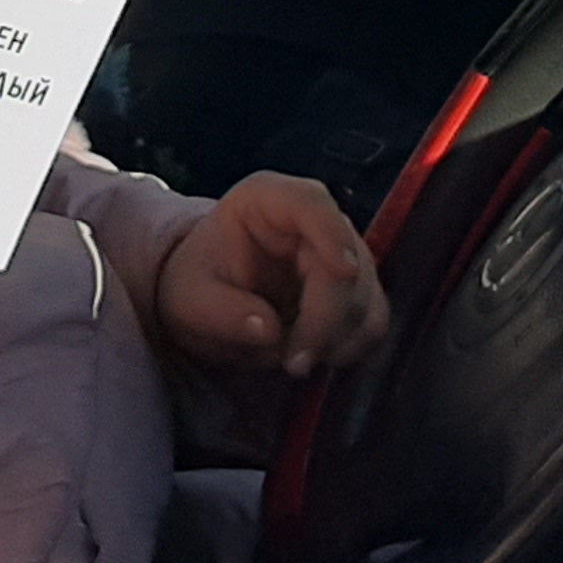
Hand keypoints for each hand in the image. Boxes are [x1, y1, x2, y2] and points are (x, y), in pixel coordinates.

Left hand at [157, 172, 390, 380]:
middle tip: (295, 362)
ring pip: (366, 295)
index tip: (344, 271)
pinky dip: (352, 345)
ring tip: (297, 362)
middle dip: (327, 318)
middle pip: (348, 261)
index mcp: (265, 200)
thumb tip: (269, 330)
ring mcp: (341, 252)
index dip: (332, 234)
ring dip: (340, 337)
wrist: (208, 295)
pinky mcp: (355, 289)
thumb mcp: (190, 299)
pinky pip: (372, 319)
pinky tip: (319, 358)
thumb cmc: (197, 282)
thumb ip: (223, 312)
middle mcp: (312, 219)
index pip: (310, 203)